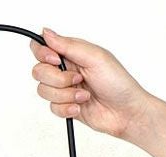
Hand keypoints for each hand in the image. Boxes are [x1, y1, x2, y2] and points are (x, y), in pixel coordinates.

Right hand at [29, 27, 152, 139]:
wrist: (126, 113)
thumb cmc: (118, 83)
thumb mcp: (95, 57)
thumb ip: (68, 46)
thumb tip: (46, 33)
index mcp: (72, 53)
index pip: (41, 48)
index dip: (42, 54)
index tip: (56, 60)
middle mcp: (66, 70)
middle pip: (39, 72)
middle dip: (57, 79)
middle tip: (77, 80)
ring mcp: (65, 89)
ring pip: (44, 91)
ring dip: (65, 95)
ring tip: (84, 95)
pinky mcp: (66, 107)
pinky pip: (53, 108)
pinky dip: (67, 109)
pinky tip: (81, 107)